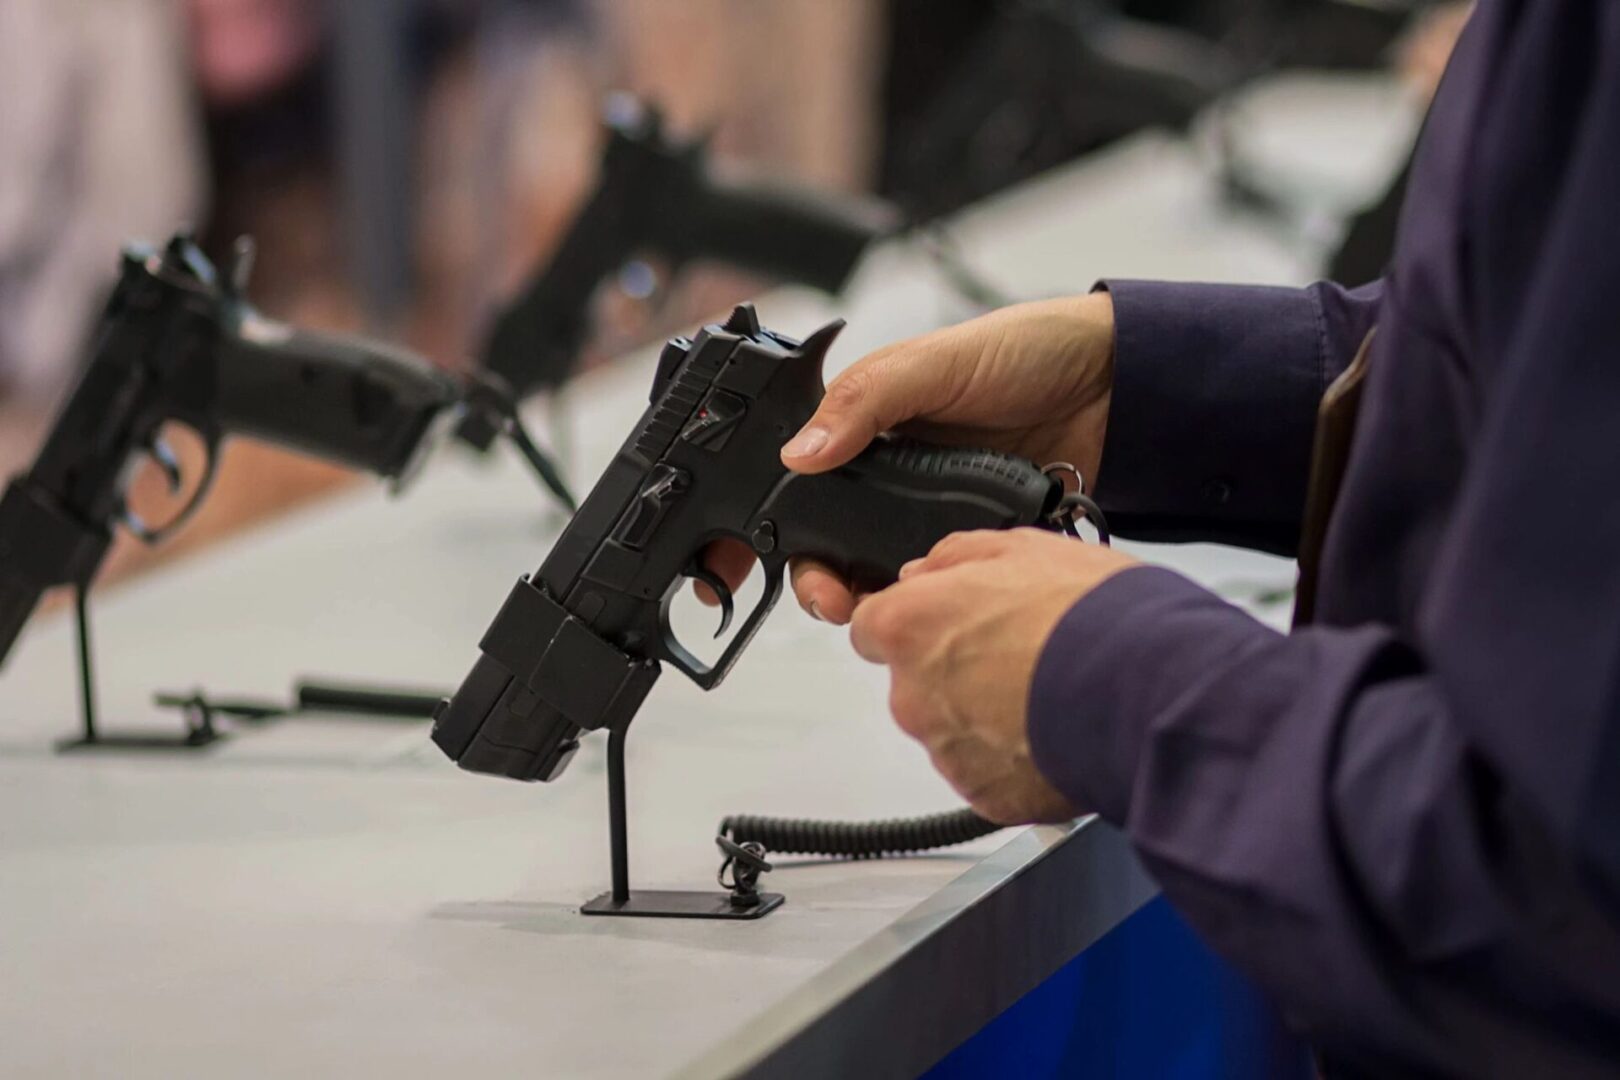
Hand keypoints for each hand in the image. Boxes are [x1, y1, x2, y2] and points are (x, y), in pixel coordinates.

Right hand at [699, 293, 1116, 617]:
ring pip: (881, 570)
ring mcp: (933, 509)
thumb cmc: (1027, 349)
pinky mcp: (976, 537)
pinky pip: (940, 579)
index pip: (800, 484)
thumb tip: (801, 450)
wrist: (1116, 384)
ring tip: (876, 608)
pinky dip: (928, 597)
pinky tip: (930, 603)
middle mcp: (892, 473)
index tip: (766, 564)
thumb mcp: (934, 362)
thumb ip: (866, 401)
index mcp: (866, 424)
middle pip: (833, 541)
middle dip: (821, 579)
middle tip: (831, 599)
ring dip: (871, 596)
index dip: (774, 526)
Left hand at [850, 528, 1138, 823]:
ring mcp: (947, 751)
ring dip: (986, 717)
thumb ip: (956, 558)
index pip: (872, 627)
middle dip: (955, 672)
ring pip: (952, 730)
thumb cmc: (1089, 615)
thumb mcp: (1022, 548)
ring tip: (1048, 694)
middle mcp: (914, 694)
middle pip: (915, 682)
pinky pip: (987, 773)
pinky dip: (1014, 759)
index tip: (946, 621)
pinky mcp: (984, 795)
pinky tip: (1056, 731)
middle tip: (1018, 655)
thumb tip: (927, 570)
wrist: (1147, 691)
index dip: (913, 622)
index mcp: (910, 627)